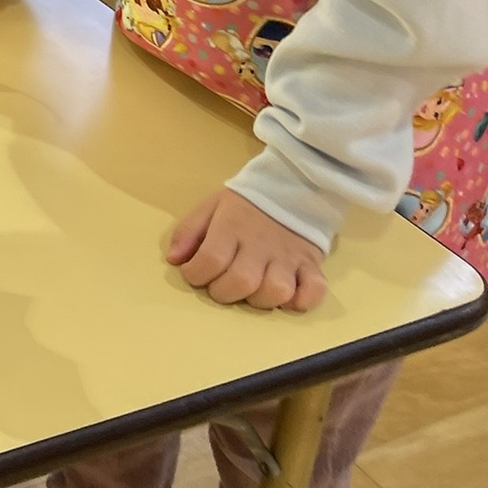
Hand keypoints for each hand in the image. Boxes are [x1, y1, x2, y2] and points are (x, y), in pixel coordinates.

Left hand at [167, 187, 328, 311]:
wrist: (292, 187)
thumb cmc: (244, 204)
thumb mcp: (209, 207)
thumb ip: (188, 232)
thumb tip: (174, 260)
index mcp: (232, 227)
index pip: (210, 259)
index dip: (195, 275)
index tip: (195, 274)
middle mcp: (261, 243)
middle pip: (242, 281)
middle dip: (224, 293)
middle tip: (221, 286)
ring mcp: (289, 255)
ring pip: (277, 291)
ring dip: (260, 300)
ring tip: (252, 292)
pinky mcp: (312, 264)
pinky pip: (314, 290)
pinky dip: (302, 301)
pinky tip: (289, 298)